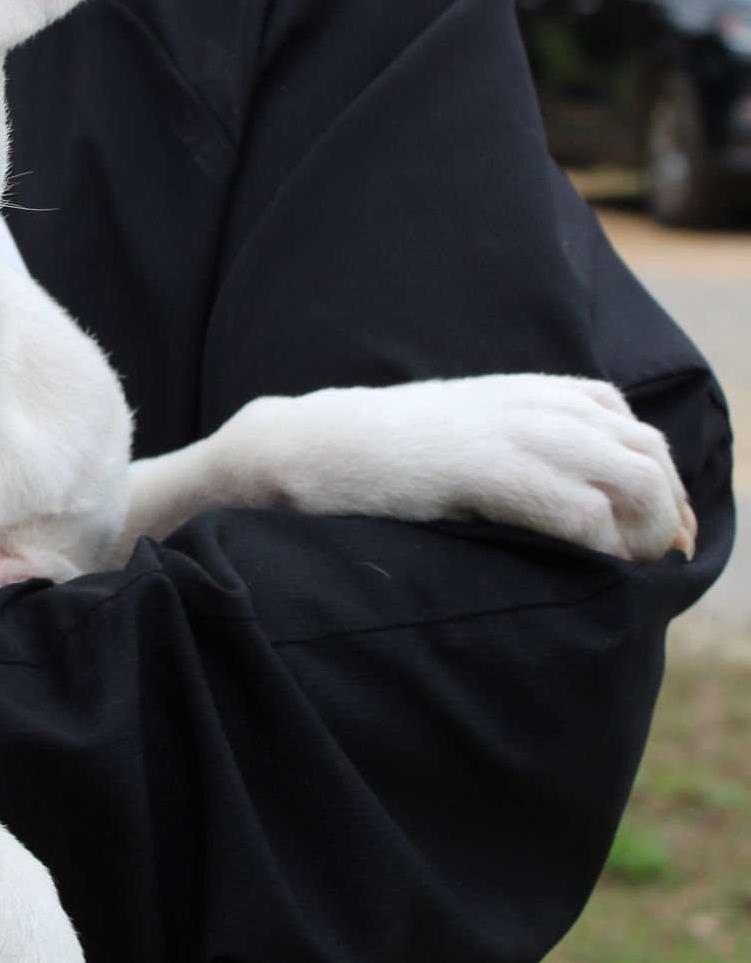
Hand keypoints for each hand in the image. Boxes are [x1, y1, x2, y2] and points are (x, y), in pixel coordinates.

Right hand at [225, 375, 696, 560]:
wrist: (304, 448)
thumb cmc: (375, 458)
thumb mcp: (457, 437)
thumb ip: (511, 451)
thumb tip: (567, 503)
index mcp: (526, 392)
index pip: (629, 424)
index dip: (651, 481)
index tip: (638, 537)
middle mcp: (529, 403)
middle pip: (644, 449)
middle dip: (657, 511)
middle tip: (635, 562)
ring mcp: (508, 431)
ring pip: (630, 476)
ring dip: (638, 531)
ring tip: (613, 570)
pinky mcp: (483, 467)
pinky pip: (578, 508)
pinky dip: (596, 545)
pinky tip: (577, 566)